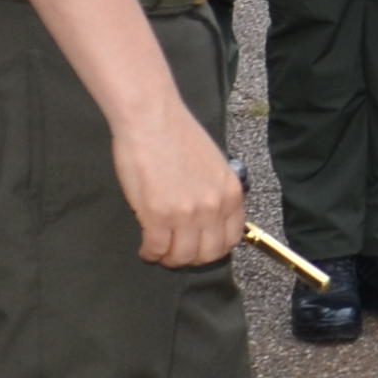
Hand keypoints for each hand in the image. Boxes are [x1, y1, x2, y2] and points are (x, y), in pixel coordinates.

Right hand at [105, 95, 245, 271]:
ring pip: (181, 256)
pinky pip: (156, 249)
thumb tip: (209, 217)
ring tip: (159, 251)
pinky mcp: (157, 215)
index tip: (200, 247)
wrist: (151, 118)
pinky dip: (150, 253)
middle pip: (207, 254)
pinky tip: (146, 248)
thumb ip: (216, 193)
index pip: (231, 239)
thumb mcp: (214, 166)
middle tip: (177, 253)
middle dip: (191, 258)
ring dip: (169, 258)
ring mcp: (186, 214)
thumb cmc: (178, 135)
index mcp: (231, 194)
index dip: (213, 249)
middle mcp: (213, 207)